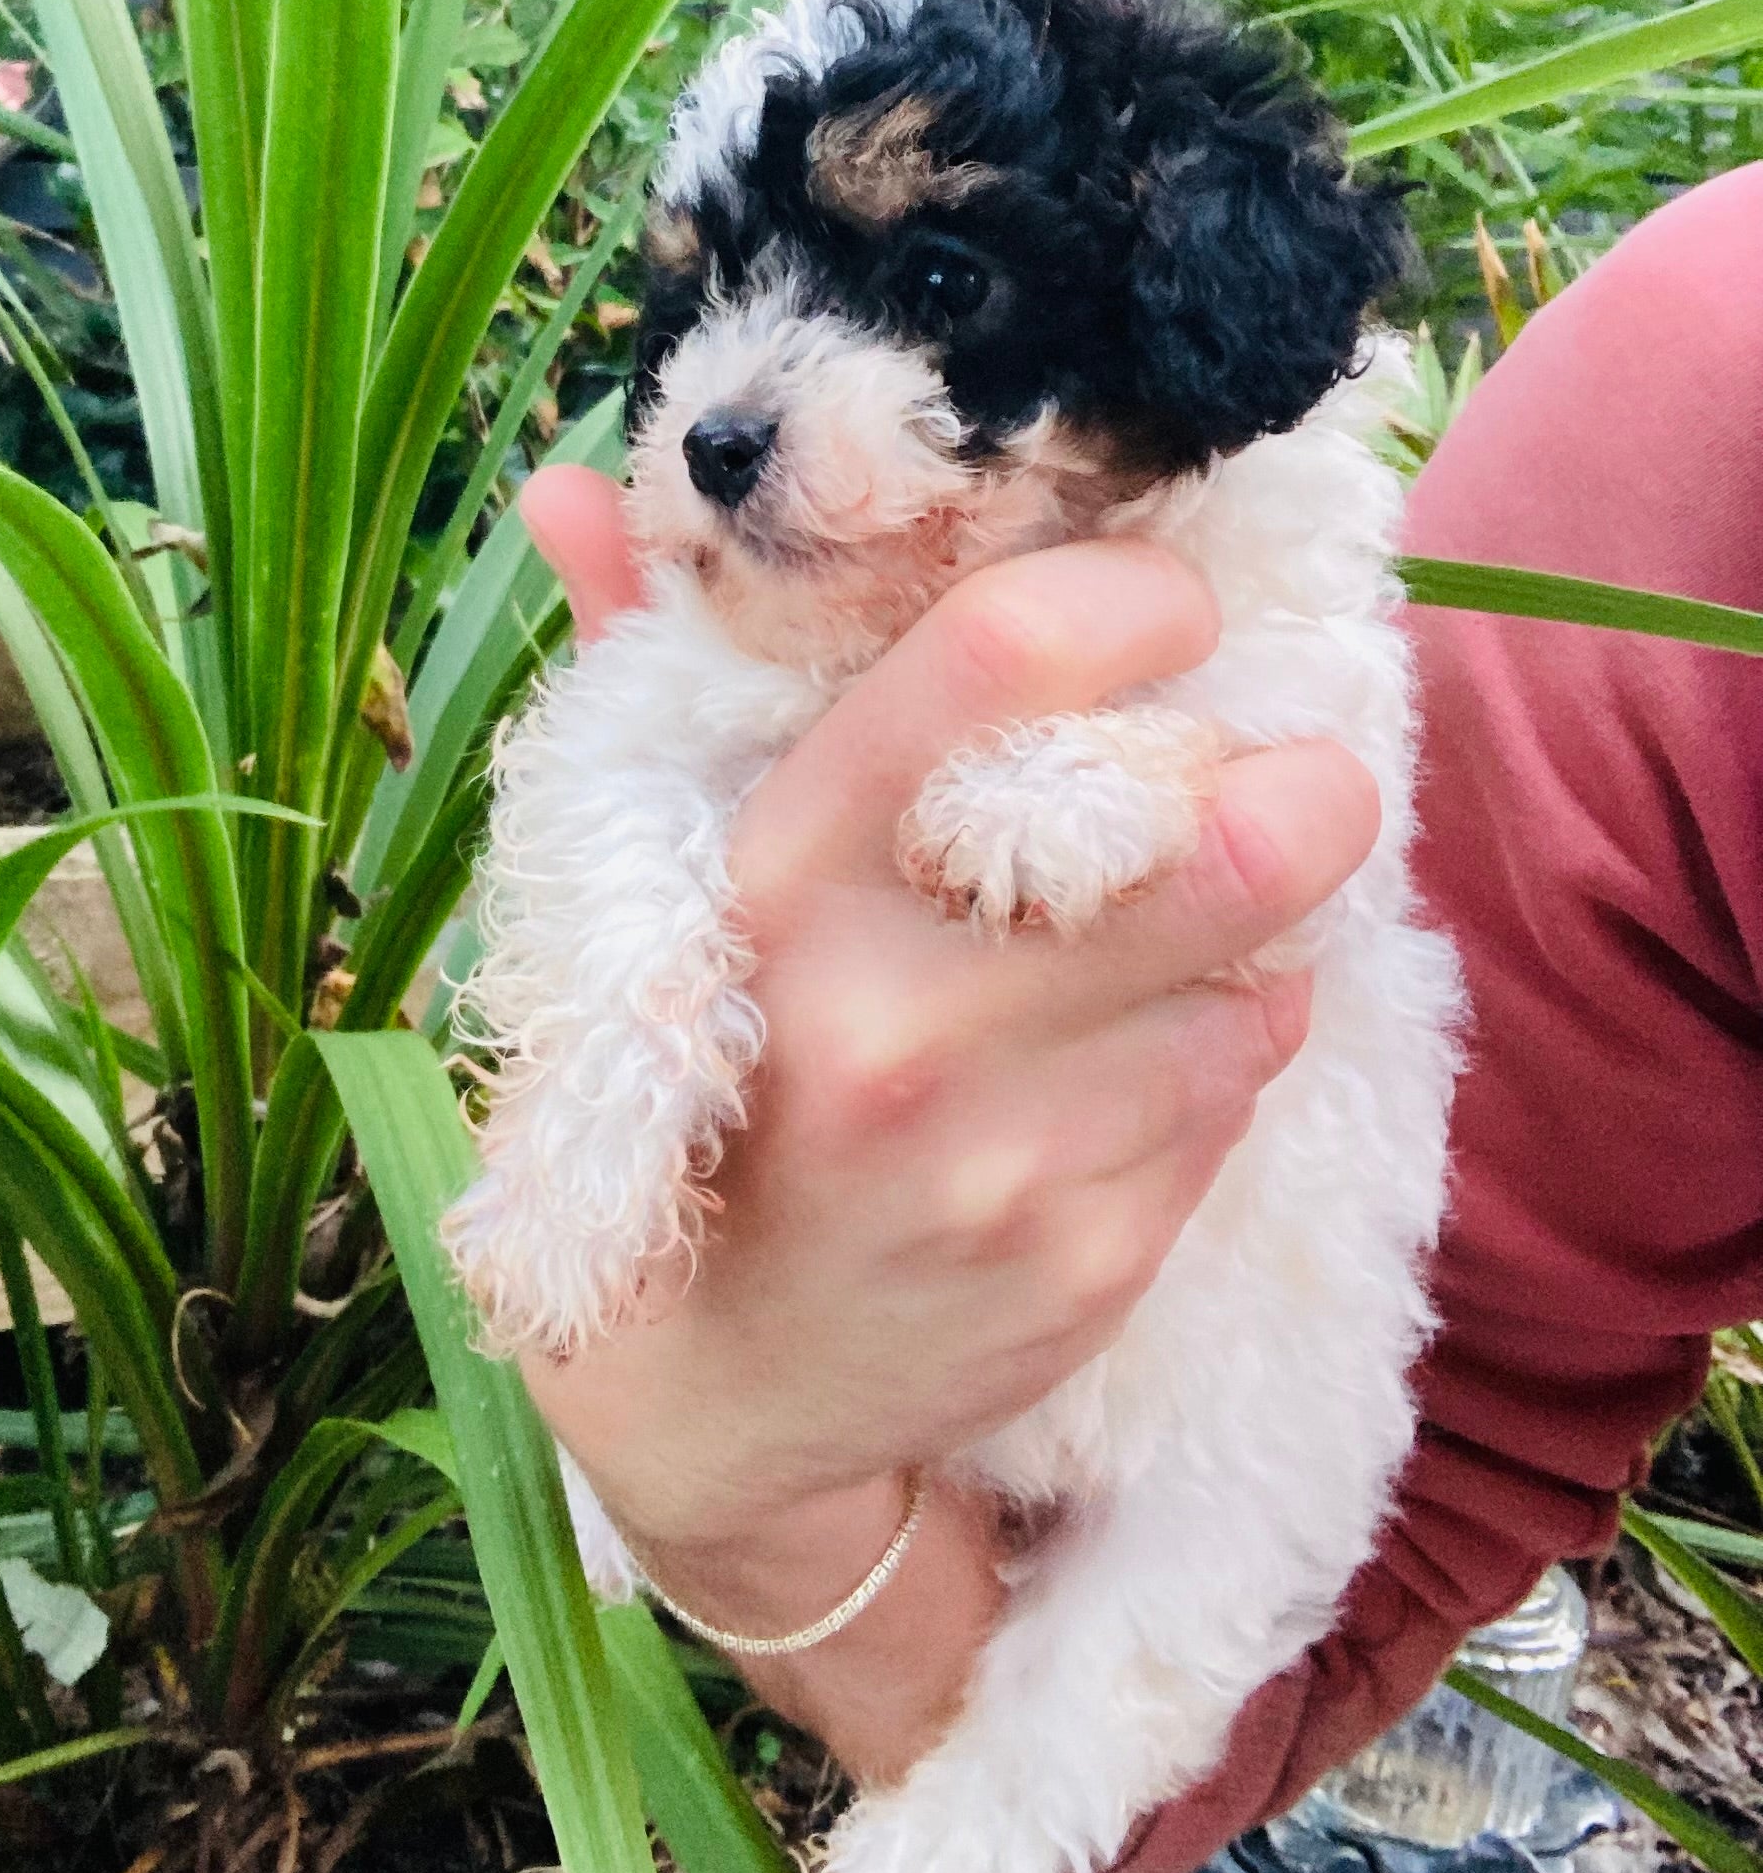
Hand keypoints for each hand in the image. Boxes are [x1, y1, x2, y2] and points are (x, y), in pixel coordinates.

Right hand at [514, 467, 1378, 1778]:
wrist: (706, 1388)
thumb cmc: (681, 1071)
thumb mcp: (636, 868)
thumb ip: (634, 660)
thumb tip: (571, 484)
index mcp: (774, 881)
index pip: (988, 669)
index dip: (1128, 603)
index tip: (1170, 606)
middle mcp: (889, 1016)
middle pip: (1201, 850)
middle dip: (1299, 791)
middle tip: (1302, 769)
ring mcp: (998, 1159)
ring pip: (1244, 981)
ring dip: (1249, 936)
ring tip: (1195, 920)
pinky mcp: (1082, 1262)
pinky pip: (1229, 1102)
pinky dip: (1218, 1054)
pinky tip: (1144, 1049)